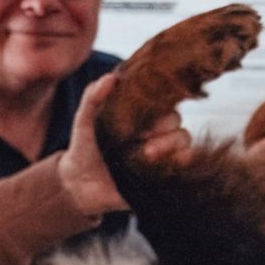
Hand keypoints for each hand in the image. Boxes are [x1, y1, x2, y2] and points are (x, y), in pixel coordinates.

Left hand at [58, 76, 190, 213]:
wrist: (80, 188)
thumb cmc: (84, 152)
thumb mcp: (83, 122)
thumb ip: (92, 98)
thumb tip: (111, 77)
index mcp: (140, 119)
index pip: (162, 105)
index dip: (157, 110)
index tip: (140, 121)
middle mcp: (155, 135)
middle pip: (176, 122)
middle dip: (164, 130)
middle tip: (143, 142)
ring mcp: (161, 156)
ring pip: (183, 141)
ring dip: (171, 145)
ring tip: (148, 154)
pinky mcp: (163, 176)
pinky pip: (183, 165)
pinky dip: (184, 160)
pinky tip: (177, 161)